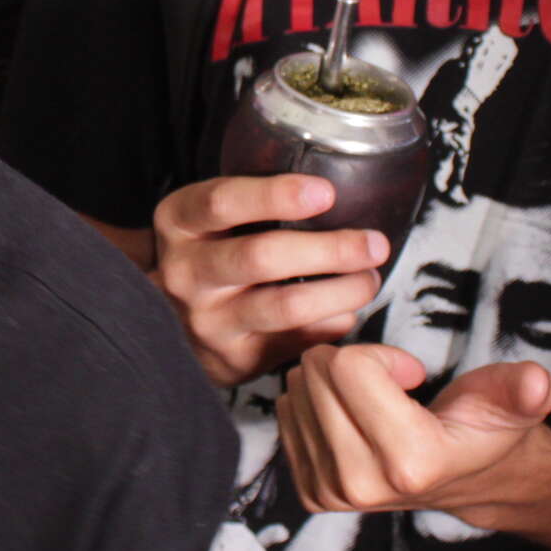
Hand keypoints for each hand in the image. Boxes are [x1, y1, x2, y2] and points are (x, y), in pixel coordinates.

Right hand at [150, 174, 387, 386]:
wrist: (176, 326)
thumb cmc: (212, 255)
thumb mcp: (212, 219)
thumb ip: (255, 203)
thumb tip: (335, 197)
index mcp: (179, 222)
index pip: (221, 202)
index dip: (276, 195)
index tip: (326, 192)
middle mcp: (184, 272)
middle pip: (260, 256)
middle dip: (329, 249)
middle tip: (373, 244)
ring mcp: (207, 320)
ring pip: (286, 306)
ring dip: (341, 291)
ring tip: (369, 279)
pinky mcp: (233, 357)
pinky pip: (297, 339)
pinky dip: (332, 323)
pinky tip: (345, 310)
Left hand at [276, 343, 550, 517]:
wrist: (466, 480)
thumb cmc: (482, 431)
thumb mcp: (511, 403)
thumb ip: (522, 391)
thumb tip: (536, 384)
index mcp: (410, 461)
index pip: (348, 367)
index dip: (381, 355)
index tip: (409, 373)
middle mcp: (363, 485)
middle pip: (316, 374)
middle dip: (350, 362)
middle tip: (386, 383)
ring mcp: (331, 493)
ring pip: (296, 389)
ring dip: (329, 382)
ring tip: (370, 402)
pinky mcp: (309, 493)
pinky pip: (284, 412)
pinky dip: (312, 402)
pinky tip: (349, 417)